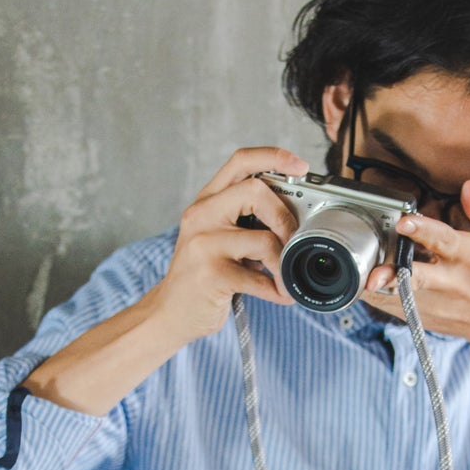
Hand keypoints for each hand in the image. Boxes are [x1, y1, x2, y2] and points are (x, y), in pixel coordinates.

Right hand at [154, 146, 306, 343]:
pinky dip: (278, 289)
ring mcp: (204, 245)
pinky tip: (279, 294)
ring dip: (284, 262)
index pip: (241, 161)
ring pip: (264, 239)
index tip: (300, 167)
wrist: (169, 312)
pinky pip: (260, 279)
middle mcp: (202, 215)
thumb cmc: (202, 274)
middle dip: (285, 217)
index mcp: (207, 201)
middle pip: (256, 191)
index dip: (275, 157)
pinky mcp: (211, 275)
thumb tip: (297, 215)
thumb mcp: (217, 236)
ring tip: (286, 276)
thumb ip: (246, 219)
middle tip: (293, 240)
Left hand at [362, 178, 469, 351]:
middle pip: (417, 278)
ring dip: (378, 288)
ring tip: (358, 277)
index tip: (403, 222)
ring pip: (400, 297)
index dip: (422, 230)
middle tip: (373, 275)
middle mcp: (450, 281)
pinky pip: (395, 308)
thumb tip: (469, 186)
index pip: (443, 240)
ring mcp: (436, 304)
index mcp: (469, 255)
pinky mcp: (425, 318)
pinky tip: (367, 285)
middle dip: (394, 276)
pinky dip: (378, 297)